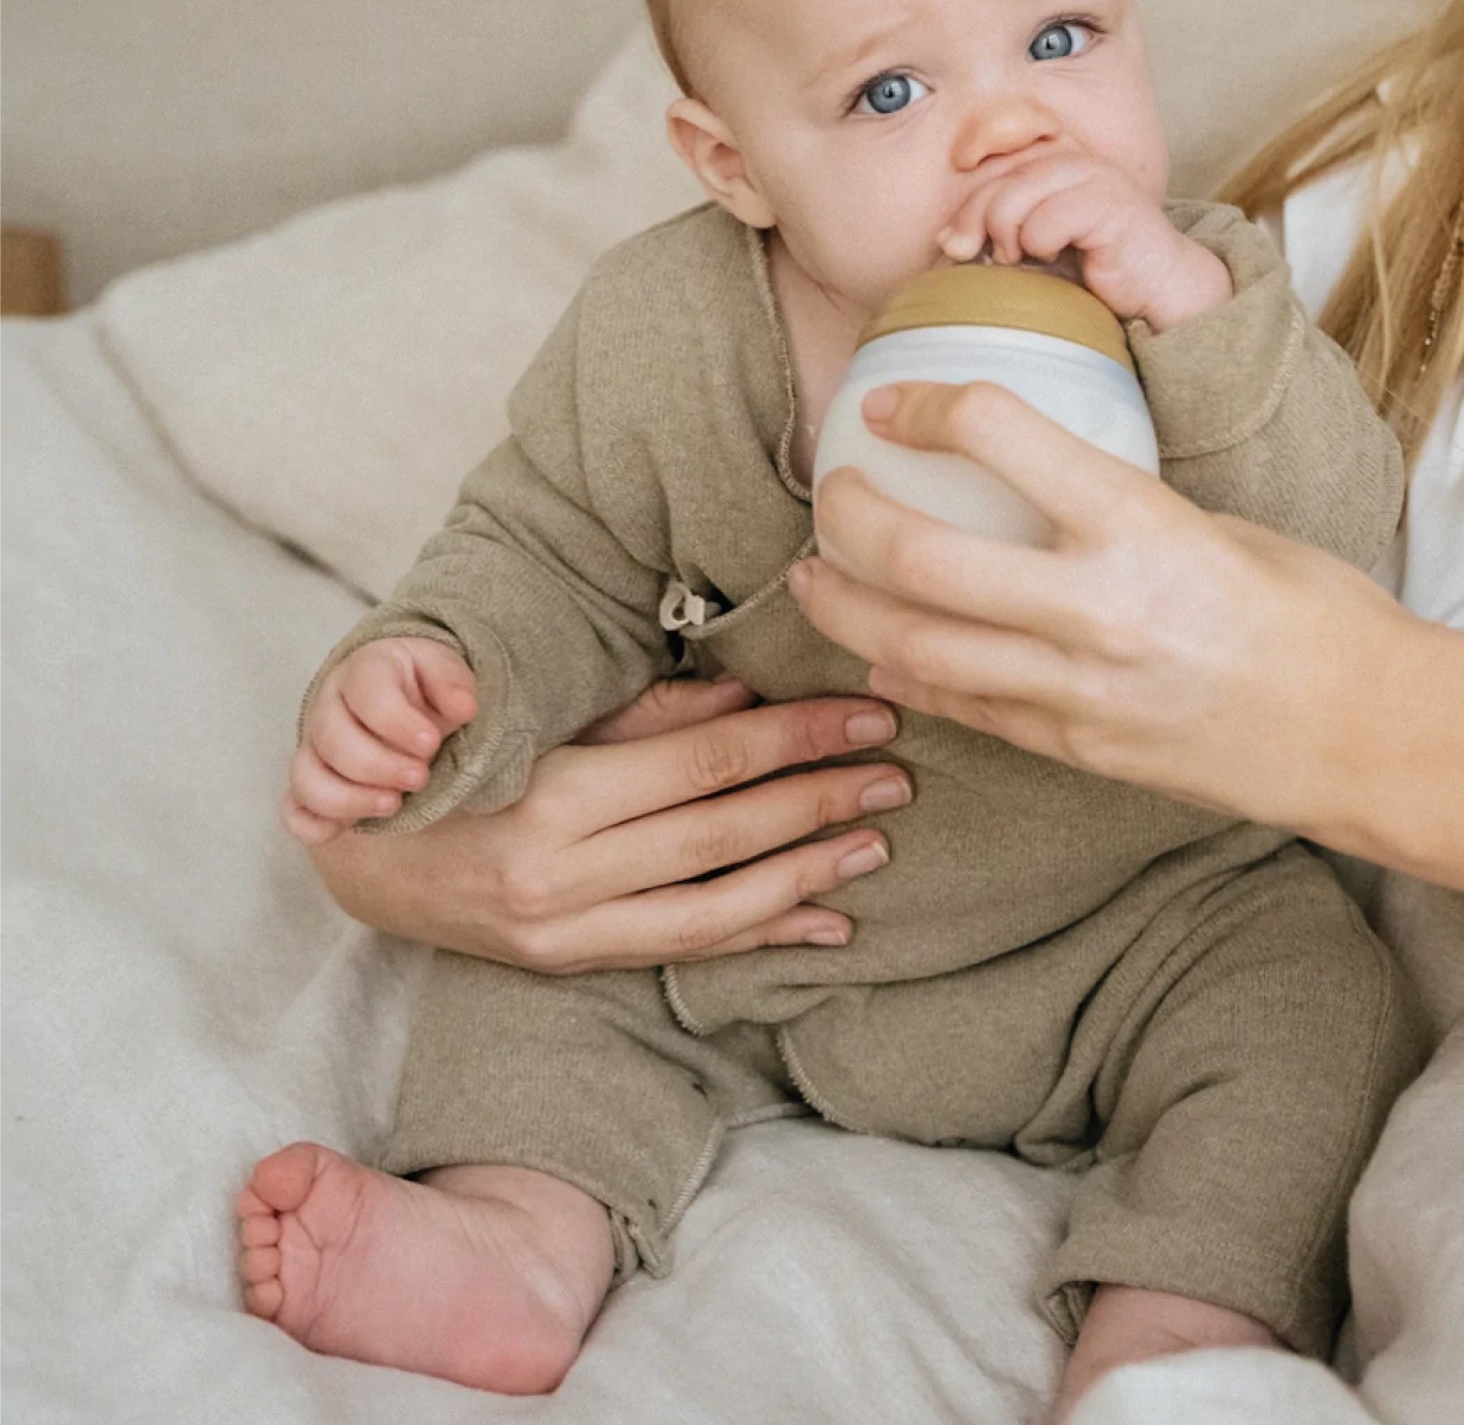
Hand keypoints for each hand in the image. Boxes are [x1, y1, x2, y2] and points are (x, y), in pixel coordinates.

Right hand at [284, 637, 478, 845]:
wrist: (401, 694)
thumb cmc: (421, 683)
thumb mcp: (443, 669)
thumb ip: (453, 684)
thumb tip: (465, 709)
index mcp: (364, 670)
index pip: (367, 694)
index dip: (397, 723)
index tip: (431, 743)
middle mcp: (328, 707)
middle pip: (332, 739)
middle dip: (379, 766)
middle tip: (420, 777)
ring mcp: (313, 746)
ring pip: (307, 778)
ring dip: (348, 799)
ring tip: (393, 804)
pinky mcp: (311, 782)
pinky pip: (294, 810)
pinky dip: (315, 825)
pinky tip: (352, 826)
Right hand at [303, 676, 912, 971]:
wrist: (365, 858)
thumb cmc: (462, 763)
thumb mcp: (543, 719)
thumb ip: (646, 714)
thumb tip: (745, 700)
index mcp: (555, 794)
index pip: (704, 763)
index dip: (794, 739)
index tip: (866, 716)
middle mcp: (563, 875)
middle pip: (722, 835)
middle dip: (817, 802)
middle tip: (896, 775)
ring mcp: (568, 932)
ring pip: (714, 905)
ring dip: (805, 873)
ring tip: (875, 843)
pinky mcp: (574, 965)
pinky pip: (685, 949)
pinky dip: (761, 935)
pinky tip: (825, 919)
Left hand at [793, 380, 1463, 993]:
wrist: (1367, 735)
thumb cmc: (1317, 615)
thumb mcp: (1220, 524)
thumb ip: (1123, 507)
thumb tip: (1048, 482)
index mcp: (1141, 526)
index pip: (996, 434)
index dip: (924, 406)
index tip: (893, 403)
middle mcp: (1095, 609)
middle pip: (918, 555)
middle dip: (847, 516)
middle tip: (829, 491)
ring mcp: (1078, 692)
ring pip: (914, 648)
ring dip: (845, 608)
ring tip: (815, 578)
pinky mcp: (1075, 751)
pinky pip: (964, 709)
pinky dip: (907, 676)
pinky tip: (880, 652)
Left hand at [936, 149, 1229, 331]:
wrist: (1160, 288)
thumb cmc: (1098, 270)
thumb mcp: (1037, 247)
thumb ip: (997, 233)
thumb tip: (945, 239)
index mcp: (1053, 164)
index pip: (989, 172)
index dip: (966, 209)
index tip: (956, 247)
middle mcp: (1072, 161)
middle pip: (996, 185)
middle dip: (979, 227)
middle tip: (999, 260)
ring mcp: (1093, 178)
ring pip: (1016, 199)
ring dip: (1012, 239)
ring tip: (1031, 259)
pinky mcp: (1110, 204)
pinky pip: (1048, 220)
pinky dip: (1044, 246)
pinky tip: (1064, 258)